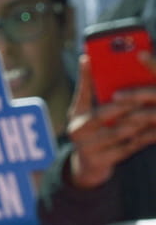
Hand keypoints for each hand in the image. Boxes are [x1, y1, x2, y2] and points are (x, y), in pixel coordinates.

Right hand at [67, 55, 155, 189]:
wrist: (87, 166)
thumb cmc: (90, 131)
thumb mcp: (83, 110)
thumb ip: (88, 87)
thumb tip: (86, 58)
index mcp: (76, 115)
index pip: (83, 94)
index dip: (90, 79)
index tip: (102, 64)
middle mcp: (78, 132)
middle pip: (104, 114)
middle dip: (127, 104)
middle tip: (145, 95)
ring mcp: (89, 148)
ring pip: (120, 131)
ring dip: (140, 122)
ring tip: (153, 113)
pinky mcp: (102, 161)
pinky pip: (127, 147)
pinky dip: (144, 138)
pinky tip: (155, 131)